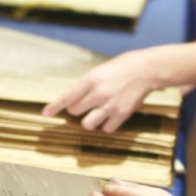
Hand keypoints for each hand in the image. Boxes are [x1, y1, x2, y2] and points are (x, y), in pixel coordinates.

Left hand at [44, 45, 179, 131]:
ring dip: (89, 120)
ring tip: (97, 113)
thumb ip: (88, 84)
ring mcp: (110, 105)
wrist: (148, 70)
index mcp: (92, 78)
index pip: (67, 96)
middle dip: (77, 109)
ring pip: (87, 124)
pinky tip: (111, 116)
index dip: (54, 106)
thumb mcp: (101, 70)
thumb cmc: (124, 66)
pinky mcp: (122, 114)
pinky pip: (106, 128)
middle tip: (86, 104)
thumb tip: (75, 99)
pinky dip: (106, 125)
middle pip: (75, 111)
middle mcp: (99, 93)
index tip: (46, 113)